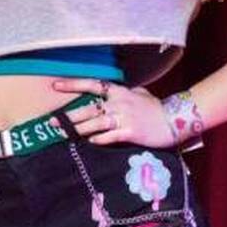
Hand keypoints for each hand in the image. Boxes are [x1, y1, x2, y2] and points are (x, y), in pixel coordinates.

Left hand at [48, 79, 175, 148]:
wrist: (175, 120)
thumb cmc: (156, 108)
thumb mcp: (139, 94)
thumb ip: (124, 93)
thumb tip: (111, 91)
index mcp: (119, 92)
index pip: (92, 84)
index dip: (72, 84)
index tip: (54, 85)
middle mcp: (118, 103)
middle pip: (88, 108)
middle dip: (68, 117)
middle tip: (51, 122)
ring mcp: (123, 118)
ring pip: (94, 123)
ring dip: (77, 130)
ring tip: (62, 135)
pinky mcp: (130, 132)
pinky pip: (109, 137)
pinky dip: (98, 140)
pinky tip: (88, 142)